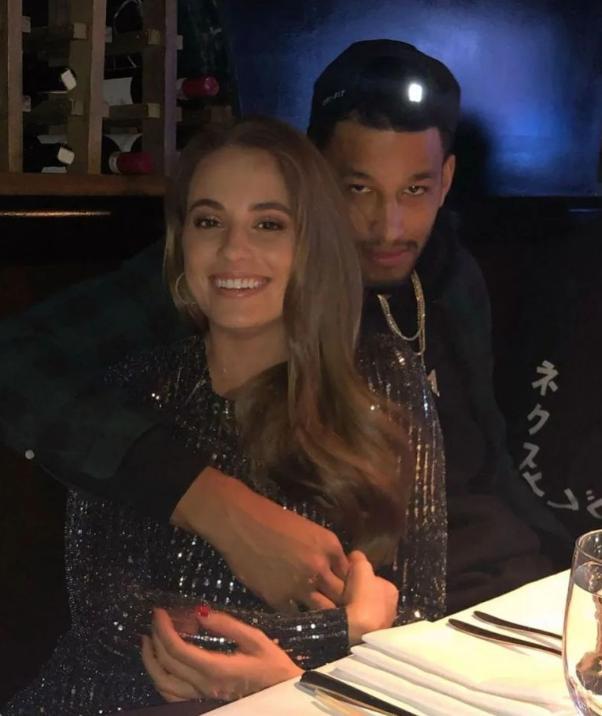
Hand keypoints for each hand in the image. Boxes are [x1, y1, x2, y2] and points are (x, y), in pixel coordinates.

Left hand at [142, 607, 302, 702]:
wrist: (284, 697)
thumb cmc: (273, 667)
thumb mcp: (255, 639)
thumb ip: (226, 625)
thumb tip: (199, 611)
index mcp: (215, 669)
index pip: (177, 649)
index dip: (163, 629)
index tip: (158, 612)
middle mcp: (203, 687)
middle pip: (166, 664)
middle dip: (155, 639)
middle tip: (155, 619)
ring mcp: (201, 698)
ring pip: (163, 685)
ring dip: (151, 661)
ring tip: (147, 641)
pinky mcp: (203, 702)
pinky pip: (171, 696)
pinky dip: (160, 679)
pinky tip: (161, 665)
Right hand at [171, 467, 348, 610]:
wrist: (240, 523)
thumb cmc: (273, 520)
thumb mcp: (309, 530)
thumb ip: (326, 553)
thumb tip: (335, 574)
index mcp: (331, 546)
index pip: (351, 576)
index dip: (349, 587)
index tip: (344, 594)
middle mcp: (320, 566)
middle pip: (342, 597)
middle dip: (341, 605)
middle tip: (339, 614)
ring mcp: (300, 585)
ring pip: (323, 611)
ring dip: (323, 617)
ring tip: (322, 623)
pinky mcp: (278, 598)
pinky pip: (296, 616)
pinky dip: (298, 618)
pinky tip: (297, 619)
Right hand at [343, 551, 398, 644]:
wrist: (358, 631)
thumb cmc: (363, 597)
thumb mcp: (362, 569)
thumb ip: (360, 559)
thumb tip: (356, 555)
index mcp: (390, 590)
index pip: (373, 577)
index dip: (358, 575)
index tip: (346, 575)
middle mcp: (390, 607)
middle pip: (366, 593)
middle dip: (354, 591)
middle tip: (339, 589)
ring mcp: (379, 623)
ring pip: (360, 608)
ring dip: (349, 604)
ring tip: (335, 602)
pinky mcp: (368, 635)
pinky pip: (354, 621)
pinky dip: (346, 617)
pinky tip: (337, 615)